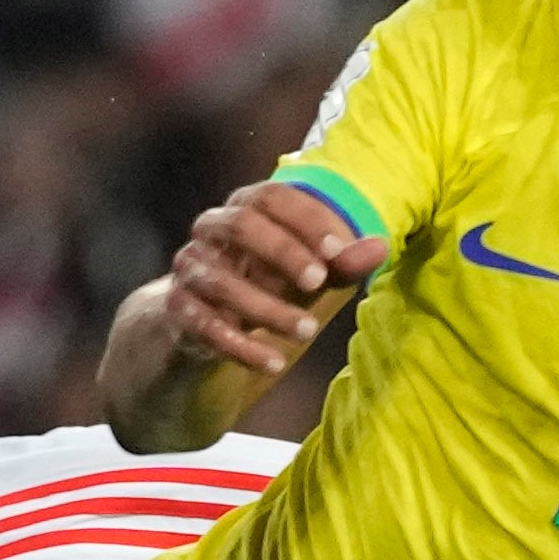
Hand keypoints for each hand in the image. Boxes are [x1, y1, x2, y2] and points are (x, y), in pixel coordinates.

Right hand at [159, 177, 384, 376]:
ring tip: (307, 332)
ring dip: (267, 308)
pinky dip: (239, 346)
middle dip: (282, 251)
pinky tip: (272, 362)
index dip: (307, 219)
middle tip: (318, 280)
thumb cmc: (265, 287)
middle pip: (240, 225)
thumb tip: (381, 246)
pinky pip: (203, 326)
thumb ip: (342, 262)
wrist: (202, 326)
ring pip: (221, 282)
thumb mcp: (308, 275)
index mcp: (246, 209)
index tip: (340, 249)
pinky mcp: (177, 311)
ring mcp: (190, 270)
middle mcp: (211, 232)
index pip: (273, 197)